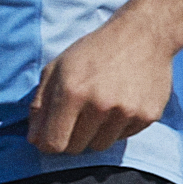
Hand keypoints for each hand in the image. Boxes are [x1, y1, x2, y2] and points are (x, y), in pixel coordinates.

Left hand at [25, 6, 179, 153]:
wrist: (142, 35)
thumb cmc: (93, 51)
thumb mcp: (56, 68)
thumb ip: (40, 105)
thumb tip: (34, 141)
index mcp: (72, 92)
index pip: (53, 143)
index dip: (47, 143)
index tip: (50, 136)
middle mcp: (100, 105)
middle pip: (75, 148)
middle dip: (70, 137)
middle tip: (77, 115)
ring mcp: (126, 112)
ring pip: (100, 146)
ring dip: (95, 133)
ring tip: (99, 107)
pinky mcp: (148, 116)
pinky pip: (122, 137)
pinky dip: (117, 127)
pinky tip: (120, 103)